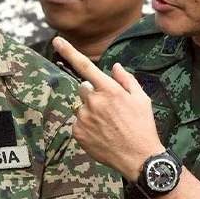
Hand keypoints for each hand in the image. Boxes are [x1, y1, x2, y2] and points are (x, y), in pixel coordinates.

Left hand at [53, 37, 165, 176]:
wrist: (138, 157)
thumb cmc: (142, 126)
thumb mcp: (142, 99)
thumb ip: (126, 80)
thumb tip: (115, 67)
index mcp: (109, 90)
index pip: (85, 66)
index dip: (69, 51)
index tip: (57, 40)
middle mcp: (93, 102)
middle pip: (84, 89)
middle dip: (93, 94)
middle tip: (110, 110)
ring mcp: (83, 118)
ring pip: (81, 107)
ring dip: (91, 112)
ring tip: (108, 125)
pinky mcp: (78, 132)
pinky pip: (78, 123)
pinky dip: (87, 127)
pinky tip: (102, 134)